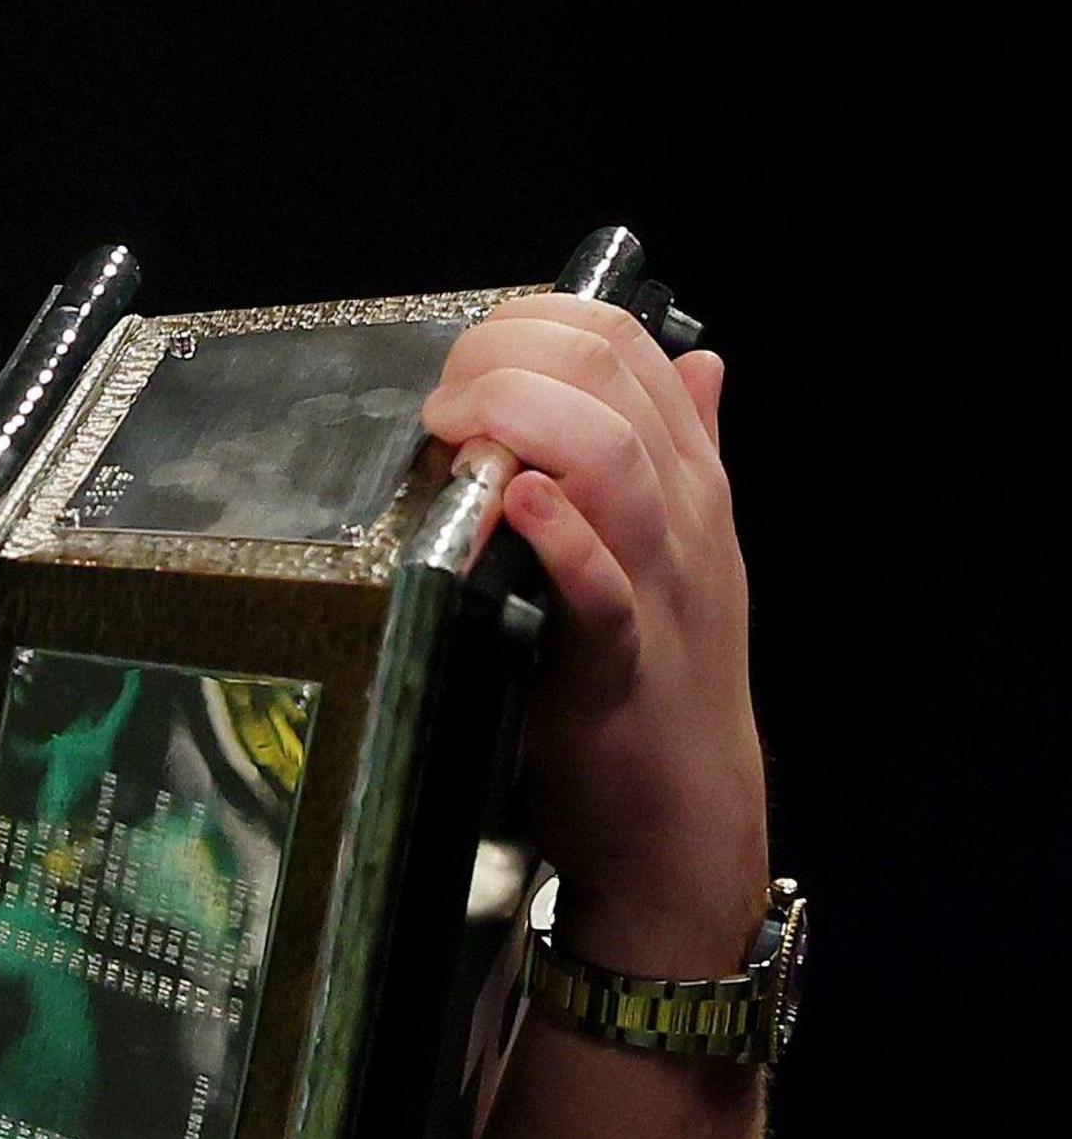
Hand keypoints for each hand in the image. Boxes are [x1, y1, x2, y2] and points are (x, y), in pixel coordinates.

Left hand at [422, 293, 767, 972]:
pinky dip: (562, 536)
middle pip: (610, 379)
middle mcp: (681, 517)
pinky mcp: (618, 663)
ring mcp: (657, 585)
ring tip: (458, 423)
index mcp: (689, 482)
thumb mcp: (686, 550)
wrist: (684, 816)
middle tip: (443, 396)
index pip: (624, 344)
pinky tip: (519, 499)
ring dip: (522, 419)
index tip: (467, 357)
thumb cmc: (663, 678)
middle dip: (510, 355)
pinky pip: (600, 587)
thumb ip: (689, 452)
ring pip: (614, 461)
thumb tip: (696, 362)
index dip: (533, 322)